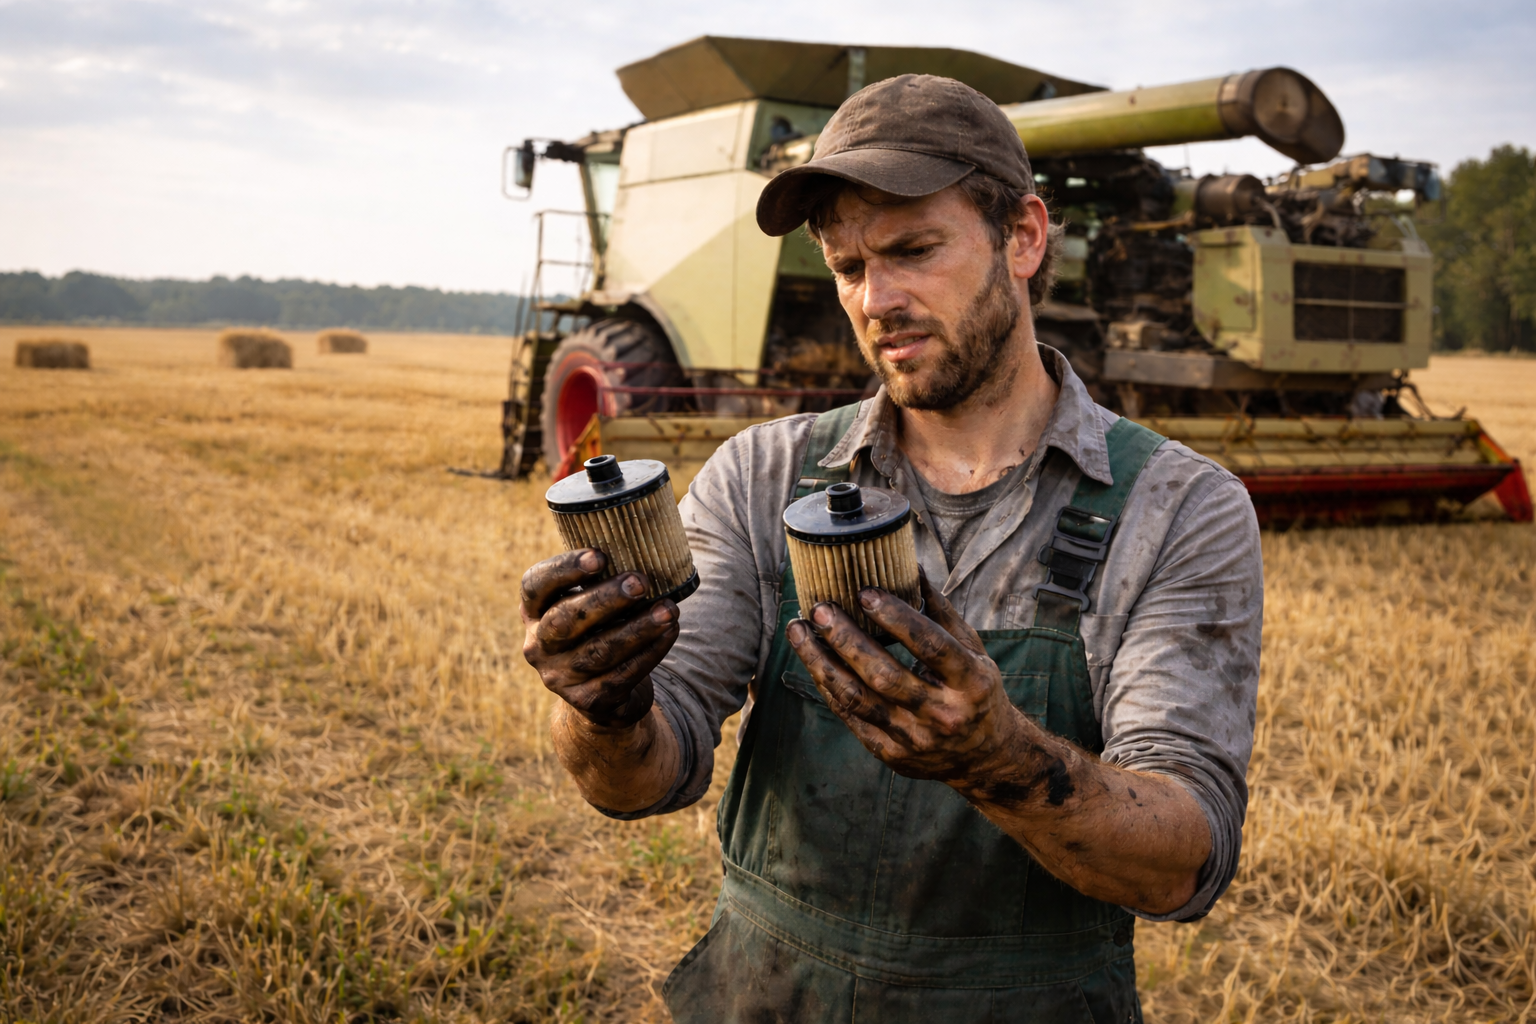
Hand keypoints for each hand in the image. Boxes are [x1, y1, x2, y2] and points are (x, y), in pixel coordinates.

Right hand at [520, 549, 679, 727]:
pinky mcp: (587, 700)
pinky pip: (621, 676)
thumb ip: (601, 579)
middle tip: (640, 582)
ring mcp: (559, 677)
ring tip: (669, 610)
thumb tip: (645, 543)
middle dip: (605, 599)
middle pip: (565, 620)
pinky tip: (670, 632)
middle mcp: (539, 645)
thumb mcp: (587, 604)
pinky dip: (650, 652)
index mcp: (534, 612)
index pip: (535, 586)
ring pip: (599, 651)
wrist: (601, 694)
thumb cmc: (598, 630)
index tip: (600, 556)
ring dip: (638, 629)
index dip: (563, 569)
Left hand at [786, 573, 1027, 785]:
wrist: (984, 757)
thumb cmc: (976, 691)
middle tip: (821, 609)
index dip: (897, 618)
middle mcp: (942, 714)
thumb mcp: (973, 650)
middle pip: (885, 675)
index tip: (866, 592)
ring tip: (799, 630)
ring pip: (857, 698)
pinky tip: (813, 659)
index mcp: (971, 683)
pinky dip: (828, 685)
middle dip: (846, 639)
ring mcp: (914, 738)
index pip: (931, 645)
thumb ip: (941, 611)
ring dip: (821, 661)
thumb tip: (910, 566)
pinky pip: (850, 716)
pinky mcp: (891, 754)